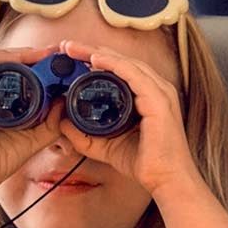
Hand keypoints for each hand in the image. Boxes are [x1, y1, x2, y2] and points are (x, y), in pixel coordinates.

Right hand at [0, 47, 61, 191]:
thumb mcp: (33, 137)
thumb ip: (50, 122)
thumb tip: (65, 101)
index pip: (10, 69)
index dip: (33, 61)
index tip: (57, 58)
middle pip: (1, 61)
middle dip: (29, 53)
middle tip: (54, 51)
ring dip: (18, 54)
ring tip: (42, 54)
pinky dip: (0, 61)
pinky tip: (21, 61)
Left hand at [57, 41, 205, 205]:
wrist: (167, 180)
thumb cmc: (146, 163)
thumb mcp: (106, 146)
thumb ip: (84, 135)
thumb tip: (61, 123)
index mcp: (147, 95)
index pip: (119, 69)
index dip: (95, 58)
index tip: (70, 56)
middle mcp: (156, 89)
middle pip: (121, 61)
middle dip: (92, 50)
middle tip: (66, 46)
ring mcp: (160, 93)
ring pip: (125, 63)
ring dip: (98, 53)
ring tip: (73, 49)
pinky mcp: (159, 101)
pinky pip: (134, 75)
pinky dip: (114, 64)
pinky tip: (95, 59)